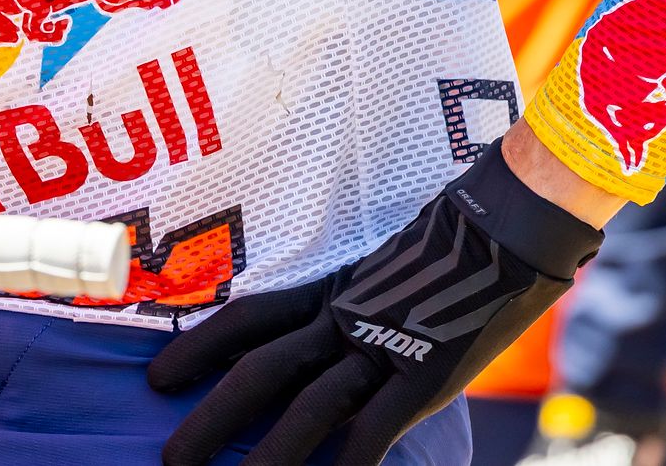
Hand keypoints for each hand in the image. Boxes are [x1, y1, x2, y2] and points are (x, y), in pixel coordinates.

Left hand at [147, 139, 602, 465]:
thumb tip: (334, 334)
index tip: (158, 378)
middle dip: (212, 415)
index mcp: (328, 291)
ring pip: (309, 405)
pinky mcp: (427, 372)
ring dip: (268, 453)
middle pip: (261, 370)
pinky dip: (350, 461)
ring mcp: (383, 344)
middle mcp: (341, 317)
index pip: (247, 319)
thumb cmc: (451, 245)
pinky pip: (376, 426)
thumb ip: (353, 304)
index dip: (199, 351)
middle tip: (171, 456)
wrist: (508, 223)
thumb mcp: (383, 269)